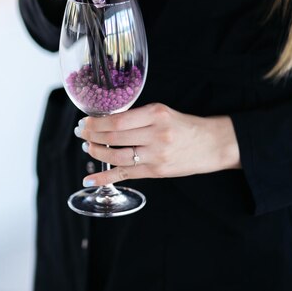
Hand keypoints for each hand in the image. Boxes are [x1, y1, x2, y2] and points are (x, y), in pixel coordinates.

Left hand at [74, 103, 240, 186]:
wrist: (211, 144)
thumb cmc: (184, 126)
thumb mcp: (163, 112)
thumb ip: (137, 117)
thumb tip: (105, 122)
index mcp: (156, 114)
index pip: (118, 120)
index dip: (97, 123)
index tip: (85, 121)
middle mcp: (156, 135)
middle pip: (114, 137)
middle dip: (92, 135)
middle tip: (81, 133)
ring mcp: (156, 155)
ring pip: (117, 156)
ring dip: (97, 152)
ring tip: (88, 148)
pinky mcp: (156, 171)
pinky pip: (125, 175)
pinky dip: (105, 178)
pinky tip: (89, 179)